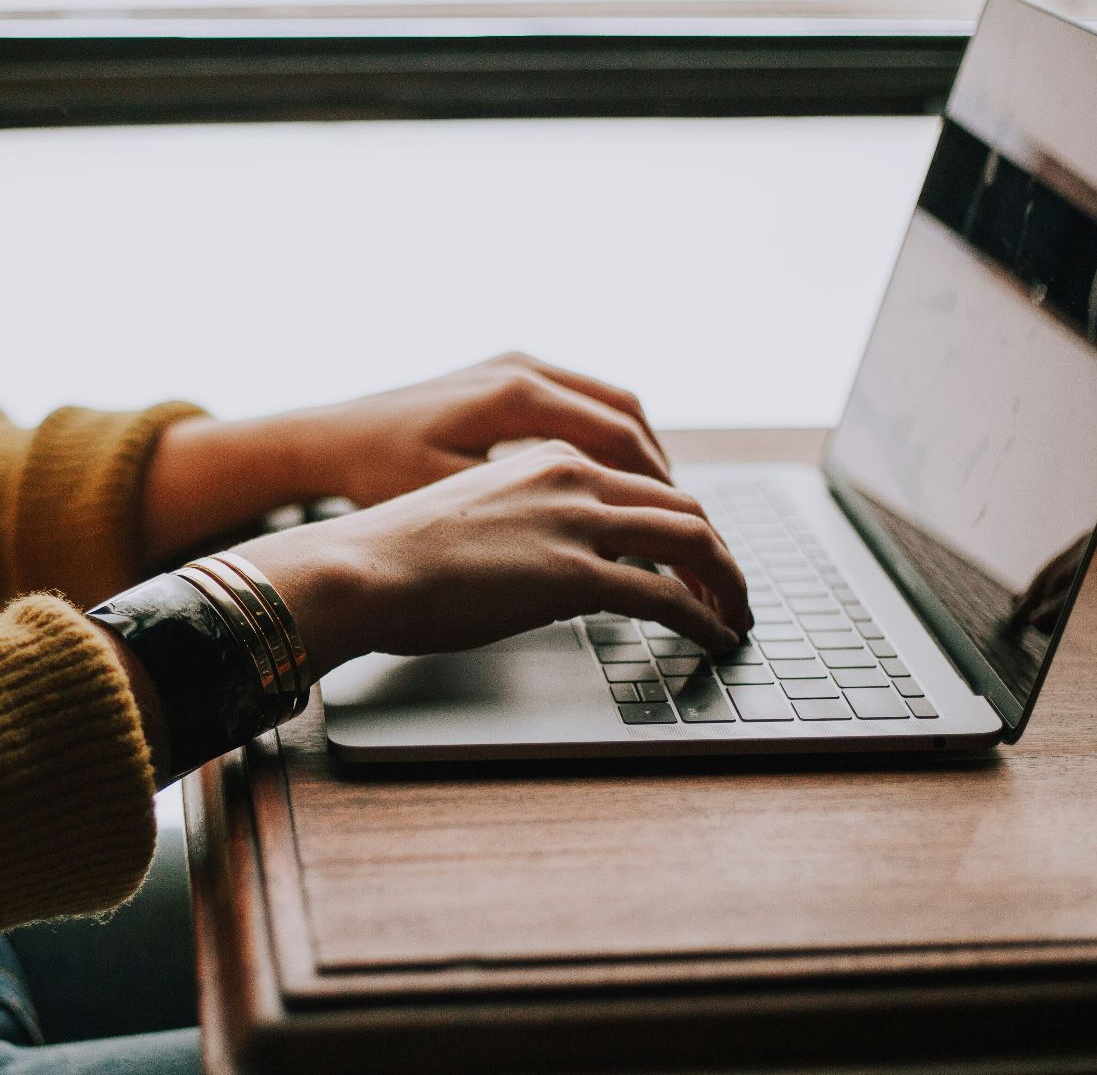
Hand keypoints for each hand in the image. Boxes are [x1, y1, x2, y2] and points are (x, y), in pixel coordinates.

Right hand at [232, 441, 751, 677]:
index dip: (680, 522)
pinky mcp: (575, 574)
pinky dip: (705, 617)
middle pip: (681, 505)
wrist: (360, 567)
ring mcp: (577, 522)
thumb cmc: (394, 555)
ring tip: (736, 616)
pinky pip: (668, 596)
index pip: (641, 483)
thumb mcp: (473, 519)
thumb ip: (525, 528)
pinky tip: (714, 638)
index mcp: (547, 458)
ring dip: (727, 582)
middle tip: (731, 589)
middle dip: (718, 552)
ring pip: (692, 540)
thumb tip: (547, 571)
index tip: (692, 557)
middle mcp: (572, 477)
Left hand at [296, 351, 670, 506]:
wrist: (329, 438)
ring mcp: (514, 365)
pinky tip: (609, 481)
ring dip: (638, 453)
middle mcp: (522, 368)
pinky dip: (606, 439)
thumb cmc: (378, 474)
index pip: (618, 438)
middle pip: (625, 415)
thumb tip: (600, 543)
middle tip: (684, 522)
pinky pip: (579, 401)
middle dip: (660, 471)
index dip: (658, 488)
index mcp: (516, 395)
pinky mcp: (504, 374)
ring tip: (657, 506)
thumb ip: (527, 513)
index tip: (679, 531)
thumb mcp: (453, 500)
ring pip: (608, 403)